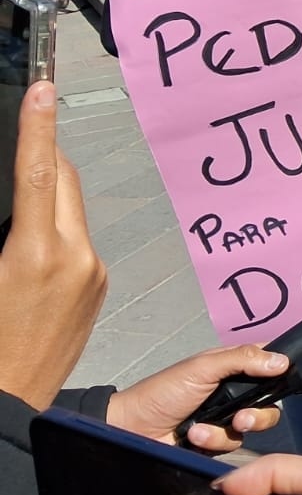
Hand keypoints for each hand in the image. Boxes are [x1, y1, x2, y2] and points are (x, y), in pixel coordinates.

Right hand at [0, 81, 106, 409]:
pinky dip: (57, 229)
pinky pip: (79, 239)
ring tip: (19, 201)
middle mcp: (76, 259)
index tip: (42, 90)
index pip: (38, 172)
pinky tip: (32, 248)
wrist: (12, 404)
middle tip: (26, 134)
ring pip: (72, 209)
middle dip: (44, 156)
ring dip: (49, 195)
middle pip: (63, 181)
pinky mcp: (99, 286)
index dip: (38, 127)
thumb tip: (8, 198)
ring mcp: (93, 272)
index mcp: (35, 255)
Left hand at [105, 343, 301, 452]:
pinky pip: (232, 445)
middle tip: (243, 418)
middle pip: (275, 400)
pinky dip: (212, 441)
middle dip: (261, 413)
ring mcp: (228, 418)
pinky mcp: (217, 444)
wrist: (130, 430)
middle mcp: (238, 391)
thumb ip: (244, 359)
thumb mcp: (203, 366)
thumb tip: (283, 362)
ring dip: (230, 429)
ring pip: (256, 425)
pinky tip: (192, 436)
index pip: (279, 363)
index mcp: (237, 367)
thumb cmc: (165, 390)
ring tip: (204, 429)